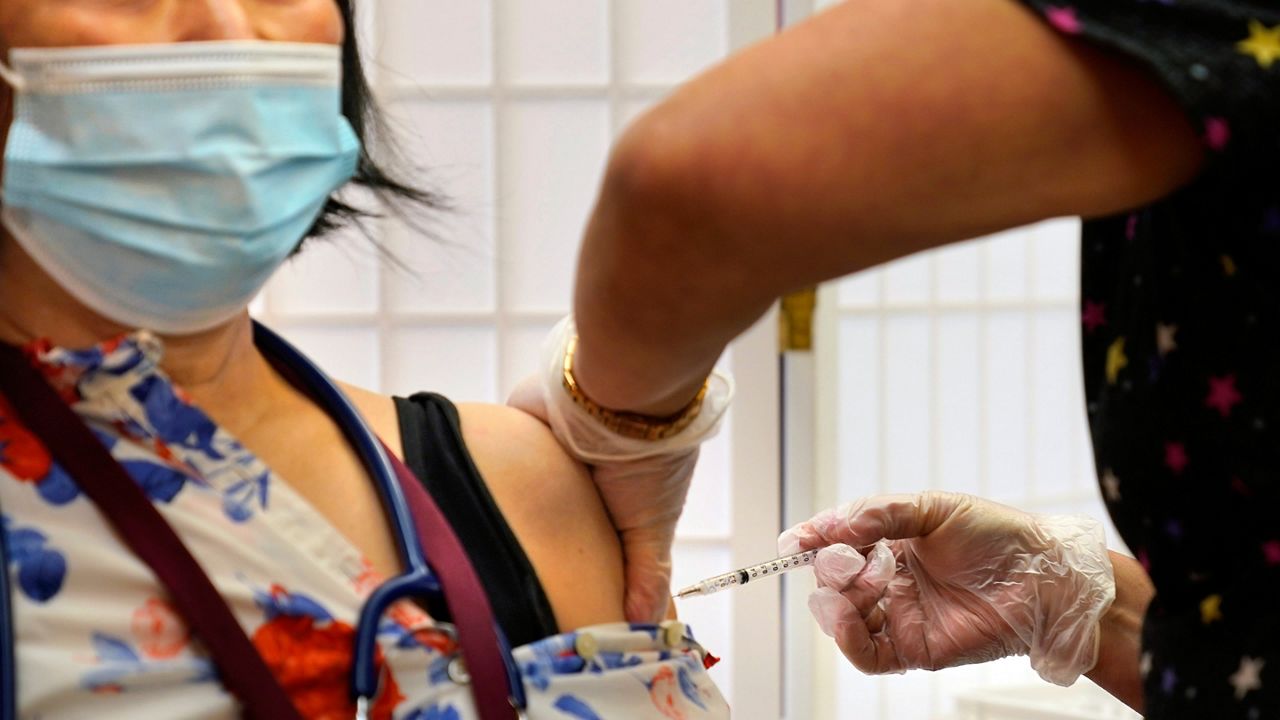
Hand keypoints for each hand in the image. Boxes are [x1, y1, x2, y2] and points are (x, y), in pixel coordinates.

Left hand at [508, 317, 731, 622]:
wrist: (619, 392)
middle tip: (514, 584)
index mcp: (617, 496)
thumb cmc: (647, 459)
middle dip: (539, 542)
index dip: (579, 562)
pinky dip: (490, 475)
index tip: (556, 599)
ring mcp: (551, 450)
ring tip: (485, 554)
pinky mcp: (523, 427)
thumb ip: (647, 573)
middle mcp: (584, 473)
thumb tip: (647, 627)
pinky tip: (469, 508)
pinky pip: (500, 455)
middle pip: (554, 516)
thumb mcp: (653, 526)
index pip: (593, 537)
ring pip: (523, 490)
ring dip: (511, 511)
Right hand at [778, 492, 1115, 685]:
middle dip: (830, 568)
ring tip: (857, 582)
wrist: (1044, 578)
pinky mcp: (914, 650)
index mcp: (891, 544)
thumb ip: (879, 513)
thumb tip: (830, 526)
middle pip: (833, 582)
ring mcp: (899, 617)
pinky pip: (866, 654)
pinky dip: (847, 638)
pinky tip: (847, 616)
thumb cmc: (999, 537)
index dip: (812, 542)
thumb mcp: (934, 508)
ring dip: (835, 601)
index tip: (792, 543)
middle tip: (848, 558)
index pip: (836, 544)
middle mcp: (889, 581)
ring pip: (842, 619)